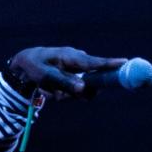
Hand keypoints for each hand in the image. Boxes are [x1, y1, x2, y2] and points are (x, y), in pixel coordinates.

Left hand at [8, 46, 125, 99]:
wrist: (27, 65)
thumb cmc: (36, 67)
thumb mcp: (47, 77)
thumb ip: (65, 83)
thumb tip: (84, 89)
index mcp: (72, 56)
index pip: (94, 62)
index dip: (110, 64)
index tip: (125, 63)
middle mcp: (79, 62)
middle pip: (91, 81)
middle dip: (76, 92)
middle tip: (58, 94)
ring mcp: (78, 70)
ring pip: (82, 90)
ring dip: (67, 95)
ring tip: (50, 90)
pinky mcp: (75, 77)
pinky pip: (75, 92)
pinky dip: (63, 94)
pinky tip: (52, 89)